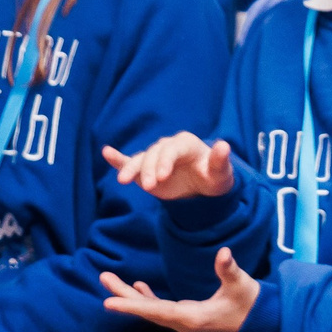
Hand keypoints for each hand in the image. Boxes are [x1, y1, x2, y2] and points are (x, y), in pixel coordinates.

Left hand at [99, 247, 261, 331]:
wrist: (261, 322)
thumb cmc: (251, 304)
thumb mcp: (241, 285)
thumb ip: (230, 270)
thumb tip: (224, 253)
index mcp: (192, 317)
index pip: (156, 311)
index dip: (131, 306)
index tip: (108, 303)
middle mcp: (182, 322)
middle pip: (146, 310)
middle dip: (123, 295)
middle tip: (103, 277)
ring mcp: (183, 321)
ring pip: (150, 310)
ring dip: (130, 296)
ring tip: (111, 280)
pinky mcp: (186, 317)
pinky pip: (159, 309)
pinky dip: (146, 299)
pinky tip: (139, 287)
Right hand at [103, 135, 234, 200]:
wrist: (205, 185)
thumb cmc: (215, 177)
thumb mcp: (221, 172)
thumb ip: (220, 160)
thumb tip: (224, 145)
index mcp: (186, 143)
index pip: (172, 150)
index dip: (165, 161)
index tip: (161, 177)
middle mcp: (168, 146)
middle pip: (154, 154)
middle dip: (150, 169)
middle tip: (151, 187)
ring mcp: (155, 157)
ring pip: (140, 159)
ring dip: (132, 169)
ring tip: (123, 181)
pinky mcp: (145, 168)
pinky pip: (129, 161)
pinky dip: (118, 159)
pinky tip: (106, 153)